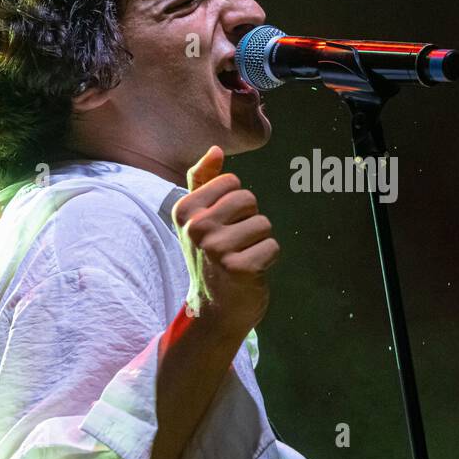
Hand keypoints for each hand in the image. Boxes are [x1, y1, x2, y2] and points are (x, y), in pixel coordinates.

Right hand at [173, 146, 279, 339]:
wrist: (213, 309)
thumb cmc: (209, 257)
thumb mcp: (198, 219)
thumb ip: (204, 181)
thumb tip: (215, 149)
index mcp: (185, 210)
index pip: (232, 182)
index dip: (235, 205)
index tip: (221, 228)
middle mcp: (196, 227)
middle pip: (248, 199)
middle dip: (249, 221)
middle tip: (233, 245)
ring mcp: (217, 248)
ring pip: (264, 223)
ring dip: (259, 242)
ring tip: (241, 258)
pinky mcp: (240, 268)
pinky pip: (273, 246)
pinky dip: (268, 260)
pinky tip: (250, 273)